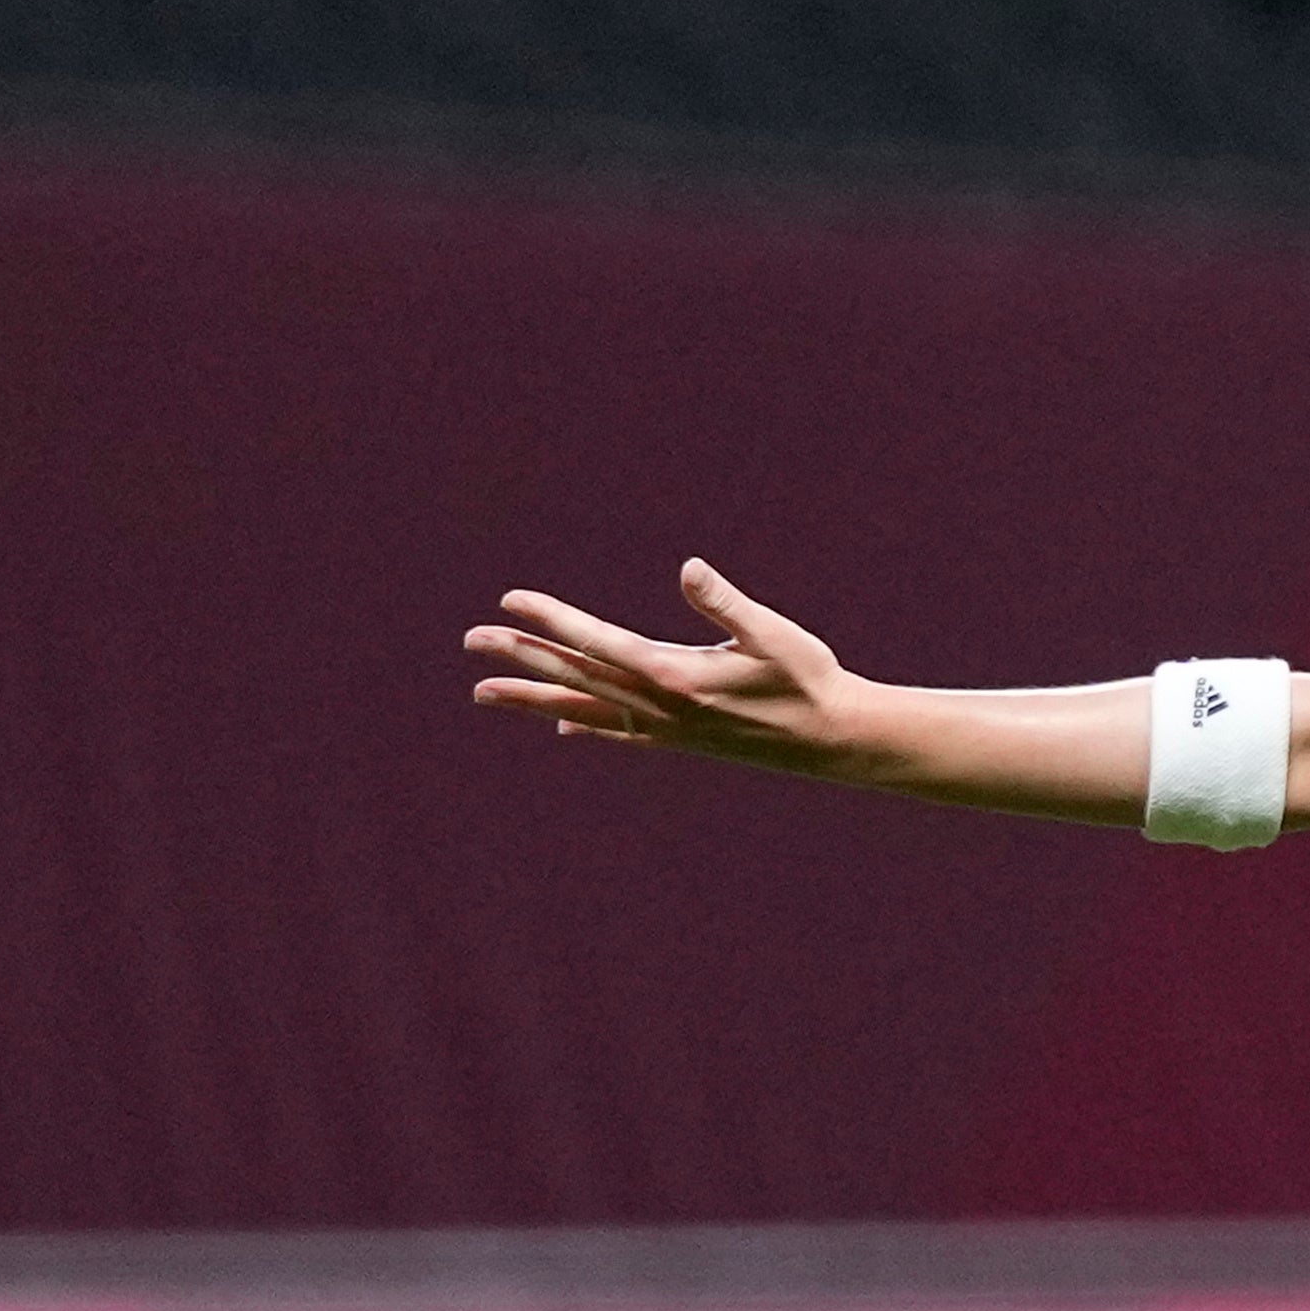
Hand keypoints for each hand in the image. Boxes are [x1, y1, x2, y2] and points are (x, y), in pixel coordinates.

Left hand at [467, 560, 887, 778]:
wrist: (837, 742)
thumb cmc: (810, 679)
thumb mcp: (774, 634)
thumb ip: (727, 603)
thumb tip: (689, 568)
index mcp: (678, 678)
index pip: (600, 644)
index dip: (553, 620)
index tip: (512, 600)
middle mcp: (662, 709)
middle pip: (577, 679)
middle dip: (522, 658)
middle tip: (472, 641)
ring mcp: (668, 730)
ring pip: (585, 711)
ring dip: (534, 699)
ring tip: (484, 692)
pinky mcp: (681, 741)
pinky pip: (618, 734)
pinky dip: (584, 726)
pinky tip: (561, 729)